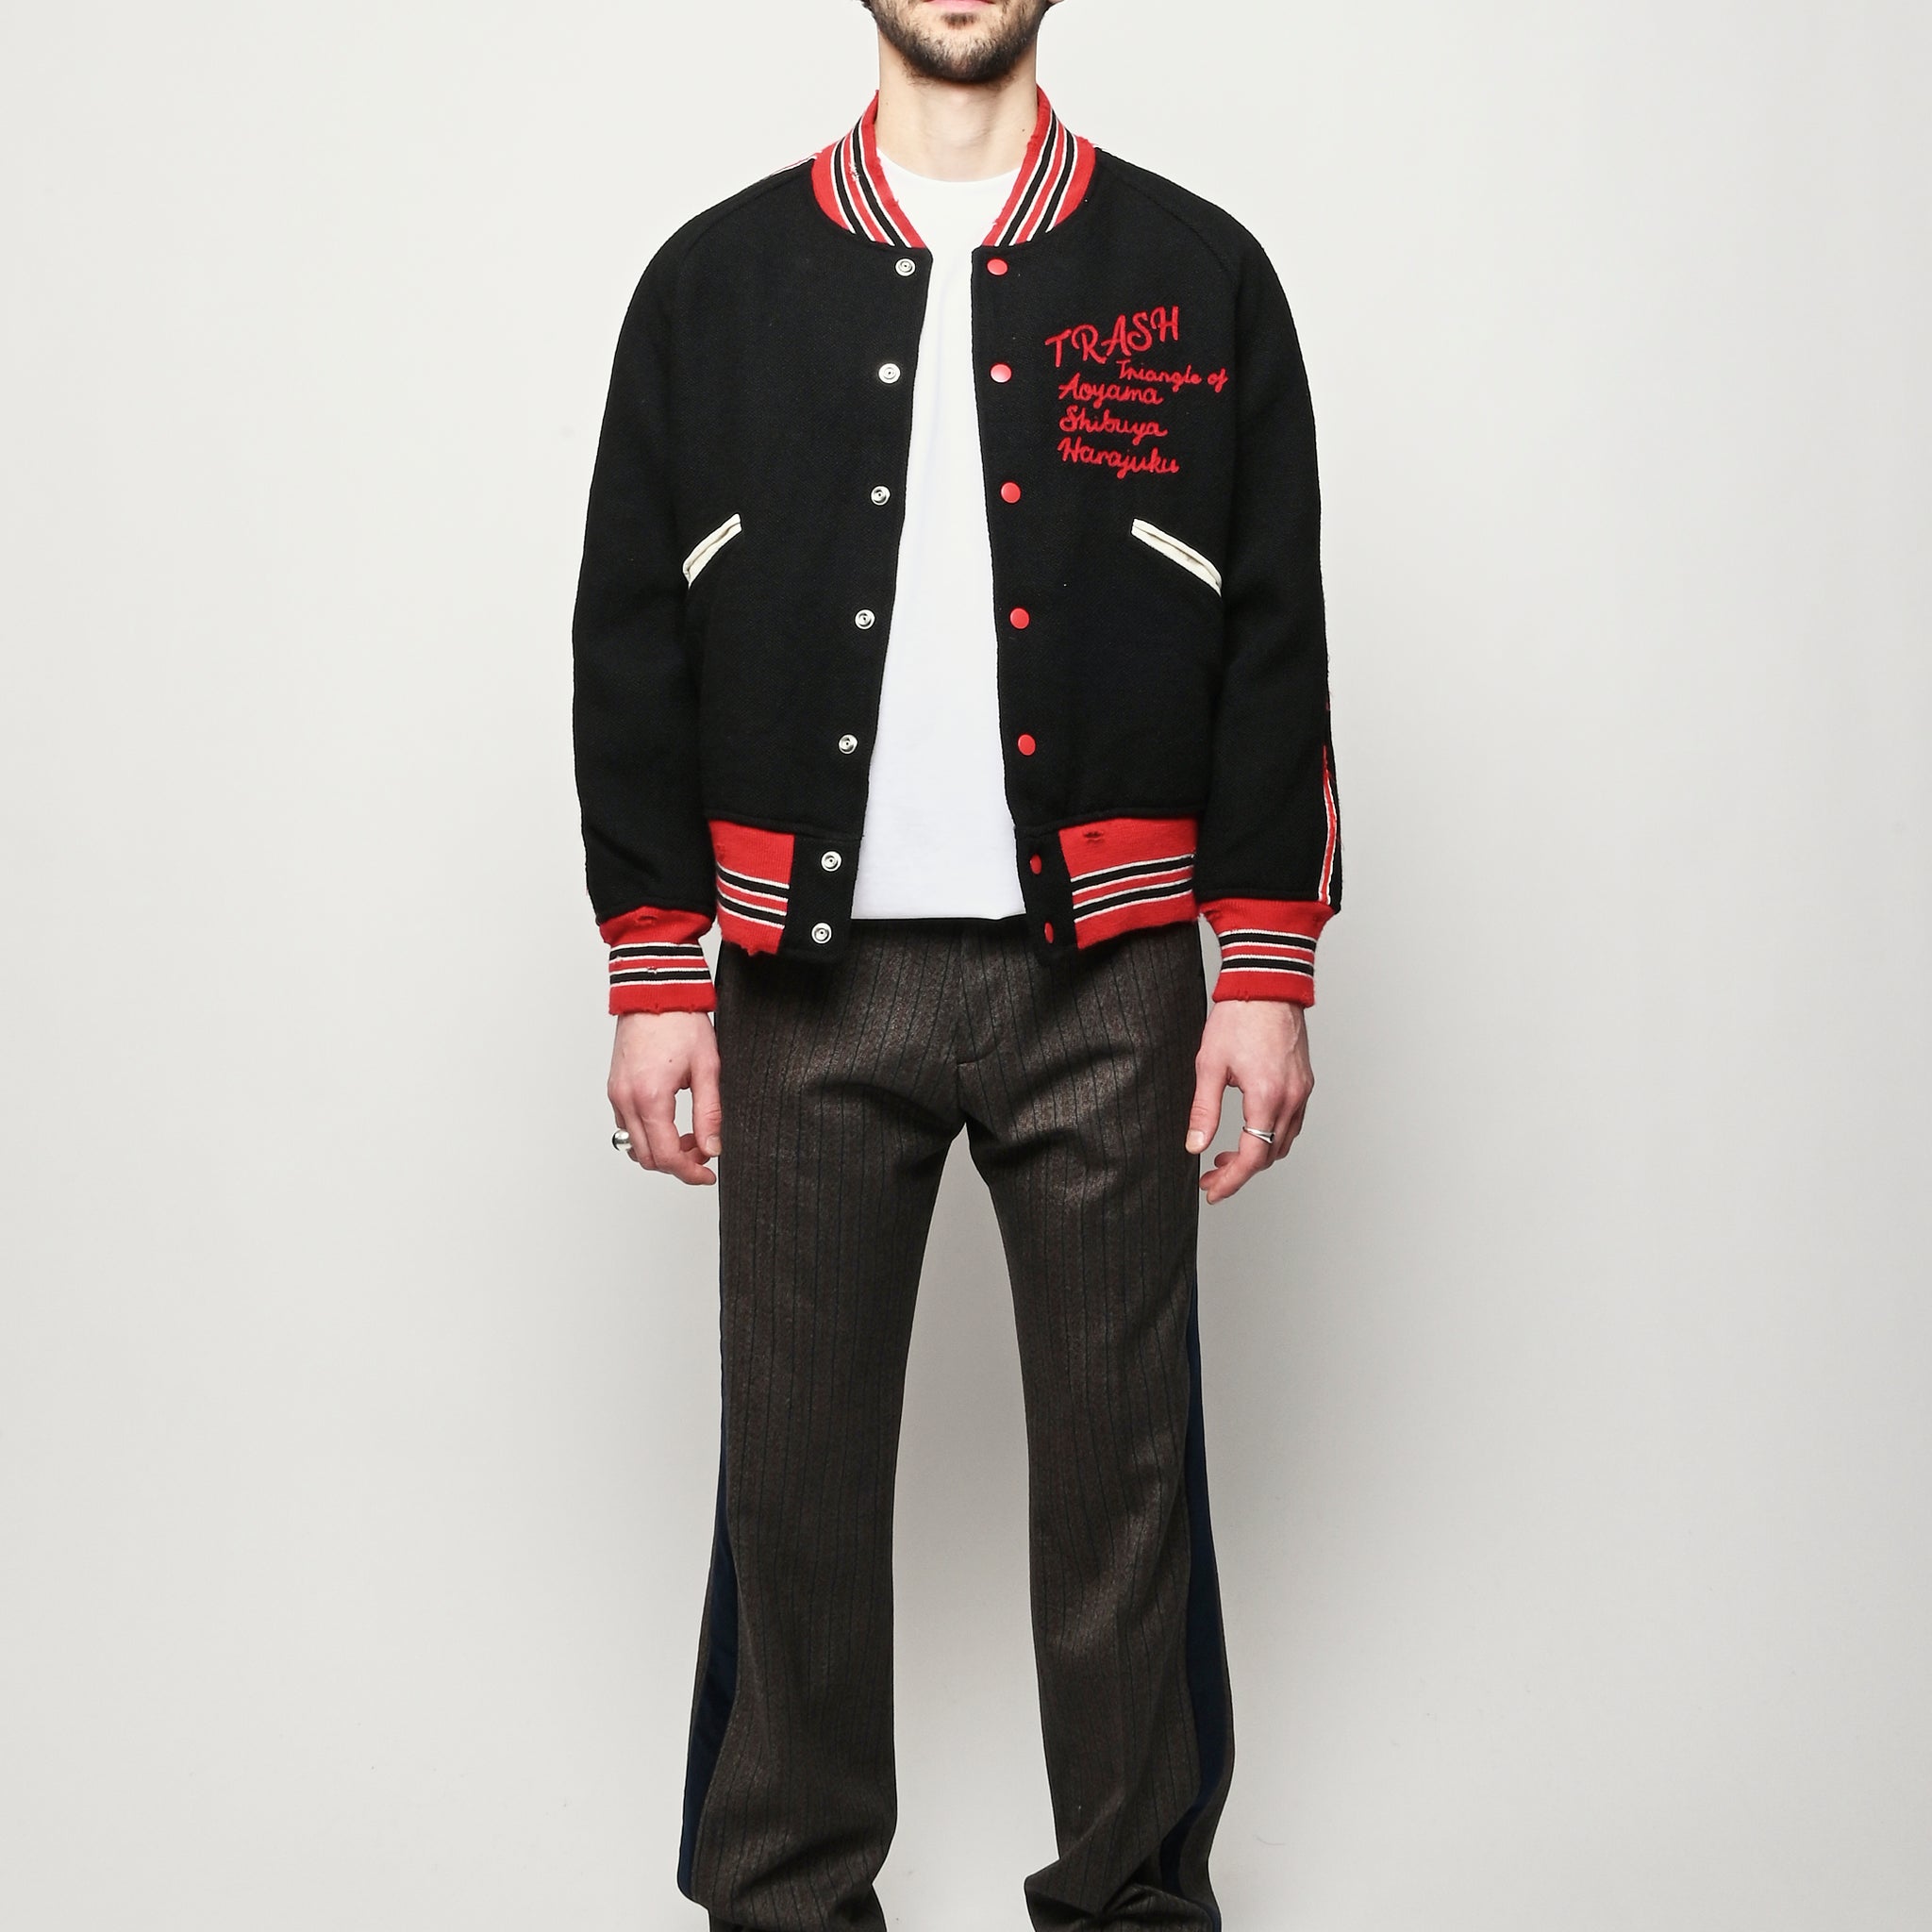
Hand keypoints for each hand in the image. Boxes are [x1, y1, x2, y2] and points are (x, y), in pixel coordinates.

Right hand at [608, 1010, 721, 1185]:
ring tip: (689, 1136)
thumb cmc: (680, 1021)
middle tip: (704, 1152)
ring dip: (661, 1150)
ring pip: (634, 1145)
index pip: (666, 1156)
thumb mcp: (707, 1068)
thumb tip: (712, 1148)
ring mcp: (616, 1094)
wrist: (655, 991)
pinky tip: (671, 1122)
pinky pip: (626, 1126)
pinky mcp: (615, 1088)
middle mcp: (626, 1099)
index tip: (707, 1174)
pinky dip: (648, 1134)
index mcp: (650, 1097)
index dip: (689, 1173)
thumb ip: (709, 1113)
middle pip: (647, 1158)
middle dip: (677, 1164)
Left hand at [1185, 999, 1312, 1204]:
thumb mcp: (1209, 1066)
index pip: (1252, 1157)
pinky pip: (1292, 1123)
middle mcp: (1291, 1099)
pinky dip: (1271, 1137)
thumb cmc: (1238, 1018)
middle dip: (1240, 1171)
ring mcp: (1302, 1091)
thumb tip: (1194, 1145)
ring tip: (1226, 1155)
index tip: (1212, 1190)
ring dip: (1257, 1155)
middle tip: (1211, 1174)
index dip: (1231, 1181)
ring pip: (1284, 1142)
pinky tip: (1249, 1131)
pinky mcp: (1304, 1082)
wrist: (1267, 984)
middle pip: (1270, 1155)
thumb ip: (1204, 1111)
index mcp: (1267, 1097)